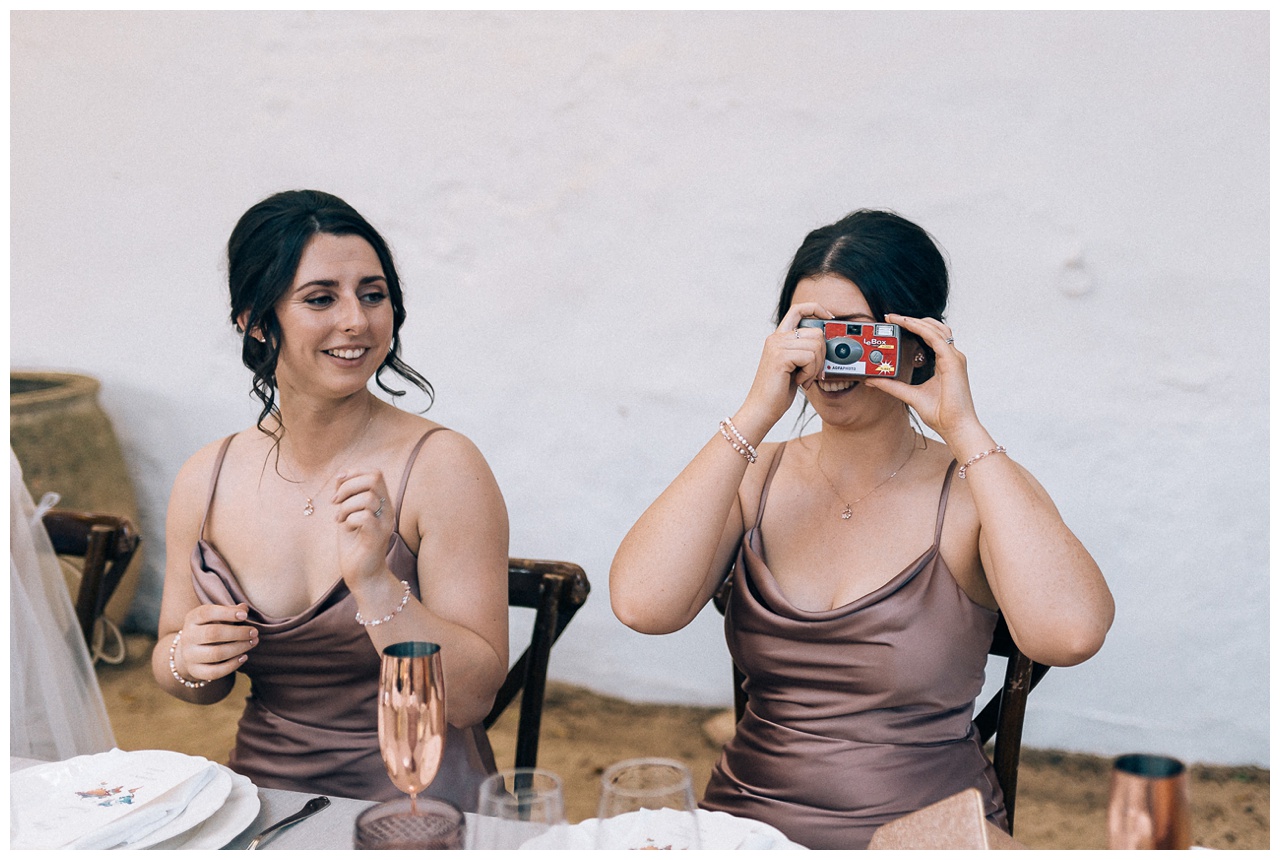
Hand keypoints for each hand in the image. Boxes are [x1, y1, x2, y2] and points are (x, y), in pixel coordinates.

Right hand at [174, 603, 256, 683]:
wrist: (191, 651)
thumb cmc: (210, 628)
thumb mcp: (216, 616)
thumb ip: (230, 611)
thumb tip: (244, 608)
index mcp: (192, 619)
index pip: (207, 613)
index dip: (227, 613)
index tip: (245, 615)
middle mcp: (188, 637)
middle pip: (213, 634)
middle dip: (238, 633)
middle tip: (254, 632)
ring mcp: (189, 655)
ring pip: (216, 653)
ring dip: (239, 648)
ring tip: (253, 642)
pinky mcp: (195, 671)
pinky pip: (215, 671)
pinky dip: (232, 665)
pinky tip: (244, 657)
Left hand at [333, 470, 394, 588]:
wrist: (362, 576)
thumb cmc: (354, 546)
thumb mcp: (347, 515)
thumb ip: (346, 496)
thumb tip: (341, 476)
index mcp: (382, 503)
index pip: (375, 473)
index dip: (354, 473)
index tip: (338, 486)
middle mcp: (387, 511)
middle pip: (374, 479)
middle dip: (348, 486)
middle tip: (335, 502)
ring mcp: (384, 524)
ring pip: (367, 497)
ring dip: (346, 505)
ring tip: (339, 518)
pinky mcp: (377, 537)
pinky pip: (364, 517)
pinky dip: (348, 519)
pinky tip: (344, 528)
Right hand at [738, 301, 833, 429]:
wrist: (762, 408)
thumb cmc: (778, 391)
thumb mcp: (794, 366)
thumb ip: (805, 351)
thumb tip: (828, 342)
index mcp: (779, 337)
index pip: (798, 309)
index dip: (816, 308)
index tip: (829, 318)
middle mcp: (776, 338)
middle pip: (816, 333)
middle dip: (821, 355)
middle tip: (811, 373)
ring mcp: (777, 346)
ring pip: (816, 346)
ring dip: (815, 367)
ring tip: (803, 379)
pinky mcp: (780, 357)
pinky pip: (810, 357)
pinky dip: (810, 373)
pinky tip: (799, 381)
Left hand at [864, 314, 983, 445]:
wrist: (955, 427)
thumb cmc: (940, 414)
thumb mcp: (909, 395)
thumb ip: (892, 386)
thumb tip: (872, 379)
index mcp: (944, 363)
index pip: (931, 337)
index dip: (915, 327)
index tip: (894, 323)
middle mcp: (951, 357)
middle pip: (935, 328)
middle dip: (913, 320)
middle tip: (891, 317)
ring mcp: (954, 358)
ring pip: (936, 329)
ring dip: (915, 321)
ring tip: (896, 318)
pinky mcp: (953, 361)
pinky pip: (936, 338)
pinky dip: (921, 329)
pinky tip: (908, 325)